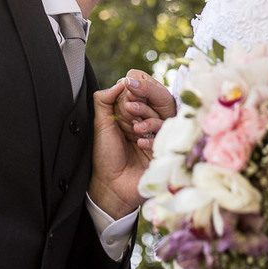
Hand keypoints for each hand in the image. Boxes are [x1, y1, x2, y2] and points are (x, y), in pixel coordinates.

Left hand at [89, 79, 155, 218]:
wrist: (110, 186)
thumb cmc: (106, 155)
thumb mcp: (101, 124)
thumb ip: (104, 100)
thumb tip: (120, 82)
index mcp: (135, 114)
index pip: (144, 93)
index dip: (138, 88)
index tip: (129, 85)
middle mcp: (148, 123)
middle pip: (158, 103)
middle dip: (145, 101)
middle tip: (130, 104)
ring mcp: (157, 137)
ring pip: (164, 119)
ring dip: (148, 120)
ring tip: (134, 128)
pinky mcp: (163, 153)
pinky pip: (166, 140)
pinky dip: (152, 139)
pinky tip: (140, 144)